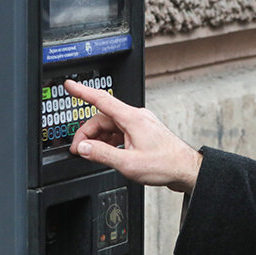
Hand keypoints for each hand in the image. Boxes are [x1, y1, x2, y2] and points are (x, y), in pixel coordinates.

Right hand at [63, 80, 202, 193]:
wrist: (186, 169)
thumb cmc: (165, 164)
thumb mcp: (128, 163)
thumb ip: (102, 154)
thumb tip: (84, 147)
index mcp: (132, 118)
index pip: (101, 99)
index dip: (82, 91)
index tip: (69, 85)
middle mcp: (136, 117)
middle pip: (102, 118)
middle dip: (87, 133)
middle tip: (79, 150)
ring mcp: (139, 124)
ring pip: (110, 126)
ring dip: (98, 139)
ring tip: (93, 155)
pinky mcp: (142, 132)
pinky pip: (119, 132)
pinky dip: (109, 141)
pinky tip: (108, 153)